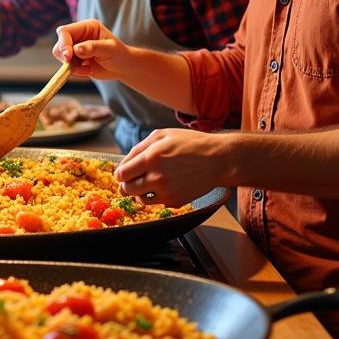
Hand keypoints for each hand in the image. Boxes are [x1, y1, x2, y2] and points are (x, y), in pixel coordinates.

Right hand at [53, 19, 129, 79]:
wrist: (122, 68)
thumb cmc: (119, 55)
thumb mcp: (109, 49)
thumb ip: (92, 48)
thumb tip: (76, 49)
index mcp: (86, 27)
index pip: (65, 31)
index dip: (63, 43)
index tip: (68, 57)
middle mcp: (78, 36)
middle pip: (59, 44)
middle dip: (65, 57)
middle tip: (76, 66)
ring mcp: (75, 48)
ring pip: (61, 57)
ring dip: (72, 66)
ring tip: (88, 69)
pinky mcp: (75, 60)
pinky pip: (66, 67)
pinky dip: (75, 71)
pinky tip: (88, 70)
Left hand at [114, 128, 230, 206]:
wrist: (218, 160)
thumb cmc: (190, 143)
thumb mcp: (162, 135)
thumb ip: (138, 148)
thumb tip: (124, 163)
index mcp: (151, 158)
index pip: (121, 174)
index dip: (120, 173)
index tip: (125, 171)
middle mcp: (157, 178)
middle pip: (127, 189)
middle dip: (127, 183)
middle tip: (135, 177)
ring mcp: (167, 192)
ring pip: (140, 199)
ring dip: (140, 191)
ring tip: (150, 181)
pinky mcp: (175, 202)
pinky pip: (156, 203)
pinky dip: (156, 196)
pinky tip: (165, 185)